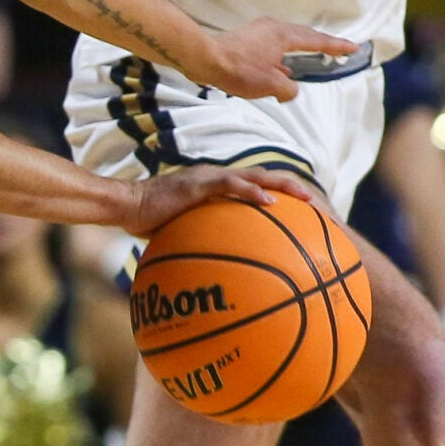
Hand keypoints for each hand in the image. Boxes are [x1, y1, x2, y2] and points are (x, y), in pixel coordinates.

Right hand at [123, 163, 310, 237]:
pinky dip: (253, 192)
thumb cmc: (149, 221)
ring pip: (256, 174)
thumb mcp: (182, 232)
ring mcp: (209, 177)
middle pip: (264, 175)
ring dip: (283, 185)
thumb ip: (202, 241)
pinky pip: (232, 185)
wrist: (126, 206)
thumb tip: (217, 270)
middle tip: (318, 203)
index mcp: (216, 185)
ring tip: (307, 198)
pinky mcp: (199, 184)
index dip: (280, 192)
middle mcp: (217, 176)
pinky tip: (270, 203)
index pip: (255, 184)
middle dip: (293, 187)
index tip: (304, 209)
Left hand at [187, 19, 363, 103]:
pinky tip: (280, 68)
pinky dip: (281, 55)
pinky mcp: (246, 38)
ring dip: (299, 51)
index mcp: (284, 36)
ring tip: (310, 60)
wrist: (204, 59)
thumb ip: (288, 88)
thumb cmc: (237, 70)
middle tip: (336, 50)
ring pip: (286, 40)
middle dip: (320, 44)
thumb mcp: (270, 85)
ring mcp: (258, 31)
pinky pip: (272, 45)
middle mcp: (273, 28)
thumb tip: (289, 88)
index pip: (317, 41)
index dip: (336, 46)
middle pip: (303, 36)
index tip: (352, 47)